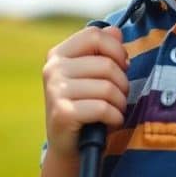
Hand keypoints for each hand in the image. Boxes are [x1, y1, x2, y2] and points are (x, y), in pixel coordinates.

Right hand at [41, 25, 129, 161]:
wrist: (68, 145)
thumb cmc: (85, 105)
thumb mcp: (92, 75)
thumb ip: (103, 50)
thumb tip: (116, 31)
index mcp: (58, 54)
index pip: (94, 35)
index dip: (116, 49)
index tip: (122, 65)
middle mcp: (53, 69)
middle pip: (106, 64)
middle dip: (122, 83)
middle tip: (119, 95)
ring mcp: (55, 91)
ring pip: (108, 87)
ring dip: (120, 103)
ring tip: (114, 109)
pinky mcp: (63, 113)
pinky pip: (103, 108)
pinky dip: (115, 117)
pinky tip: (110, 121)